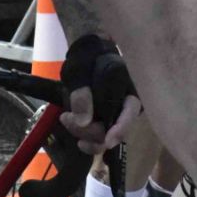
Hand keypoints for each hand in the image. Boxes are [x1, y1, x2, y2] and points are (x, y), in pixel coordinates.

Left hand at [59, 34, 141, 153]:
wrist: (86, 54)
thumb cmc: (87, 55)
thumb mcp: (80, 68)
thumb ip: (82, 92)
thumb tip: (84, 121)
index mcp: (128, 87)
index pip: (130, 112)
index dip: (120, 129)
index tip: (106, 142)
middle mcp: (125, 104)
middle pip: (113, 130)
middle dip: (89, 131)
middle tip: (67, 119)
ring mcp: (115, 113)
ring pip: (102, 136)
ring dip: (82, 133)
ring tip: (65, 118)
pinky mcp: (104, 118)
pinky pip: (96, 135)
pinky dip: (82, 134)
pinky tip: (70, 124)